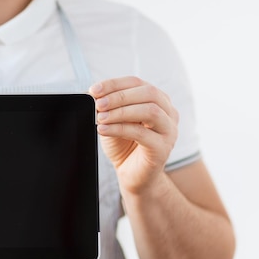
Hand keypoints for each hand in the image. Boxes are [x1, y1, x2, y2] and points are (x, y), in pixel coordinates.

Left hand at [89, 77, 178, 193]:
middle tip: (97, 104)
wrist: (132, 175)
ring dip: (121, 112)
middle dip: (119, 96)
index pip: (137, 83)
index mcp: (158, 100)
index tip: (93, 90)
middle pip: (148, 93)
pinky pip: (142, 133)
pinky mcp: (162, 148)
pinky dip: (120, 129)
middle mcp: (168, 113)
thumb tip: (90, 93)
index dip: (114, 84)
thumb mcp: (113, 120)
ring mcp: (169, 130)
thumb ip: (107, 106)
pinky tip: (104, 129)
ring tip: (100, 117)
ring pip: (150, 111)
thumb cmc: (124, 146)